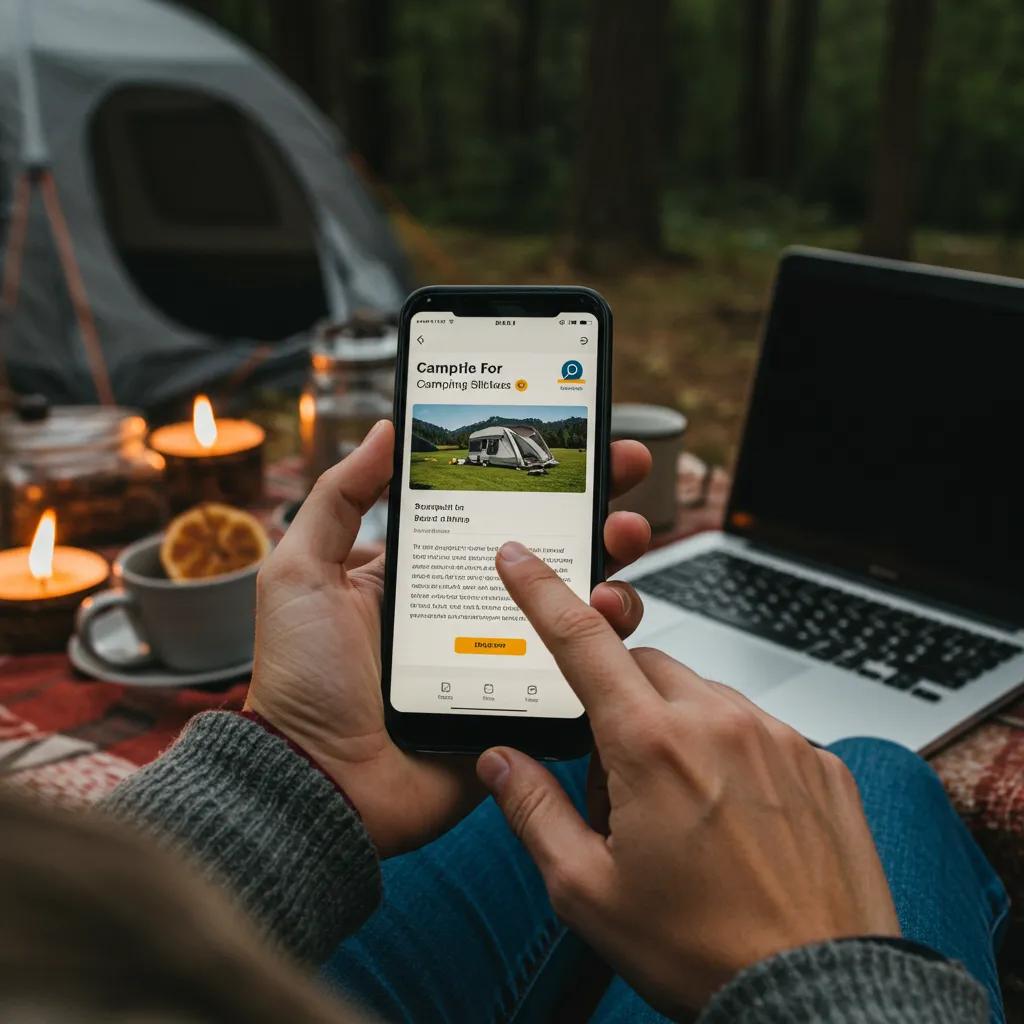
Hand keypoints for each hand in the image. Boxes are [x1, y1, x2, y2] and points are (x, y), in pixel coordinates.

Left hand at [246, 420, 652, 856]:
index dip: (539, 479)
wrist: (320, 781)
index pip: (496, 512)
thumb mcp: (301, 572)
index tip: (580, 444)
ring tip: (619, 544)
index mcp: (430, 572)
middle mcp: (475, 609)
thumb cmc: (301, 679)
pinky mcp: (524, 704)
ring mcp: (504, 657)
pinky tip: (611, 615)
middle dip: (596, 506)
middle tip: (626, 474)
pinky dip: (607, 640)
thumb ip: (339, 497)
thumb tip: (385, 429)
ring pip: (577, 606)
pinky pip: (579, 670)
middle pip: (552, 550)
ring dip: (613, 566)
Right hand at [477, 542, 899, 1016]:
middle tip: (619, 783)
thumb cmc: (702, 950)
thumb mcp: (588, 891)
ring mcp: (776, 736)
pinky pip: (755, 728)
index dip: (542, 592)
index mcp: (652, 746)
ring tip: (684, 813)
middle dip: (618, 703)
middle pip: (644, 669)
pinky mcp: (818, 760)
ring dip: (676, 731)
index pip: (582, 642)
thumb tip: (498, 762)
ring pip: (700, 698)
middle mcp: (718, 722)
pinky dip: (729, 752)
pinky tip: (734, 818)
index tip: (522, 560)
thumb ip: (532, 811)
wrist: (821, 994)